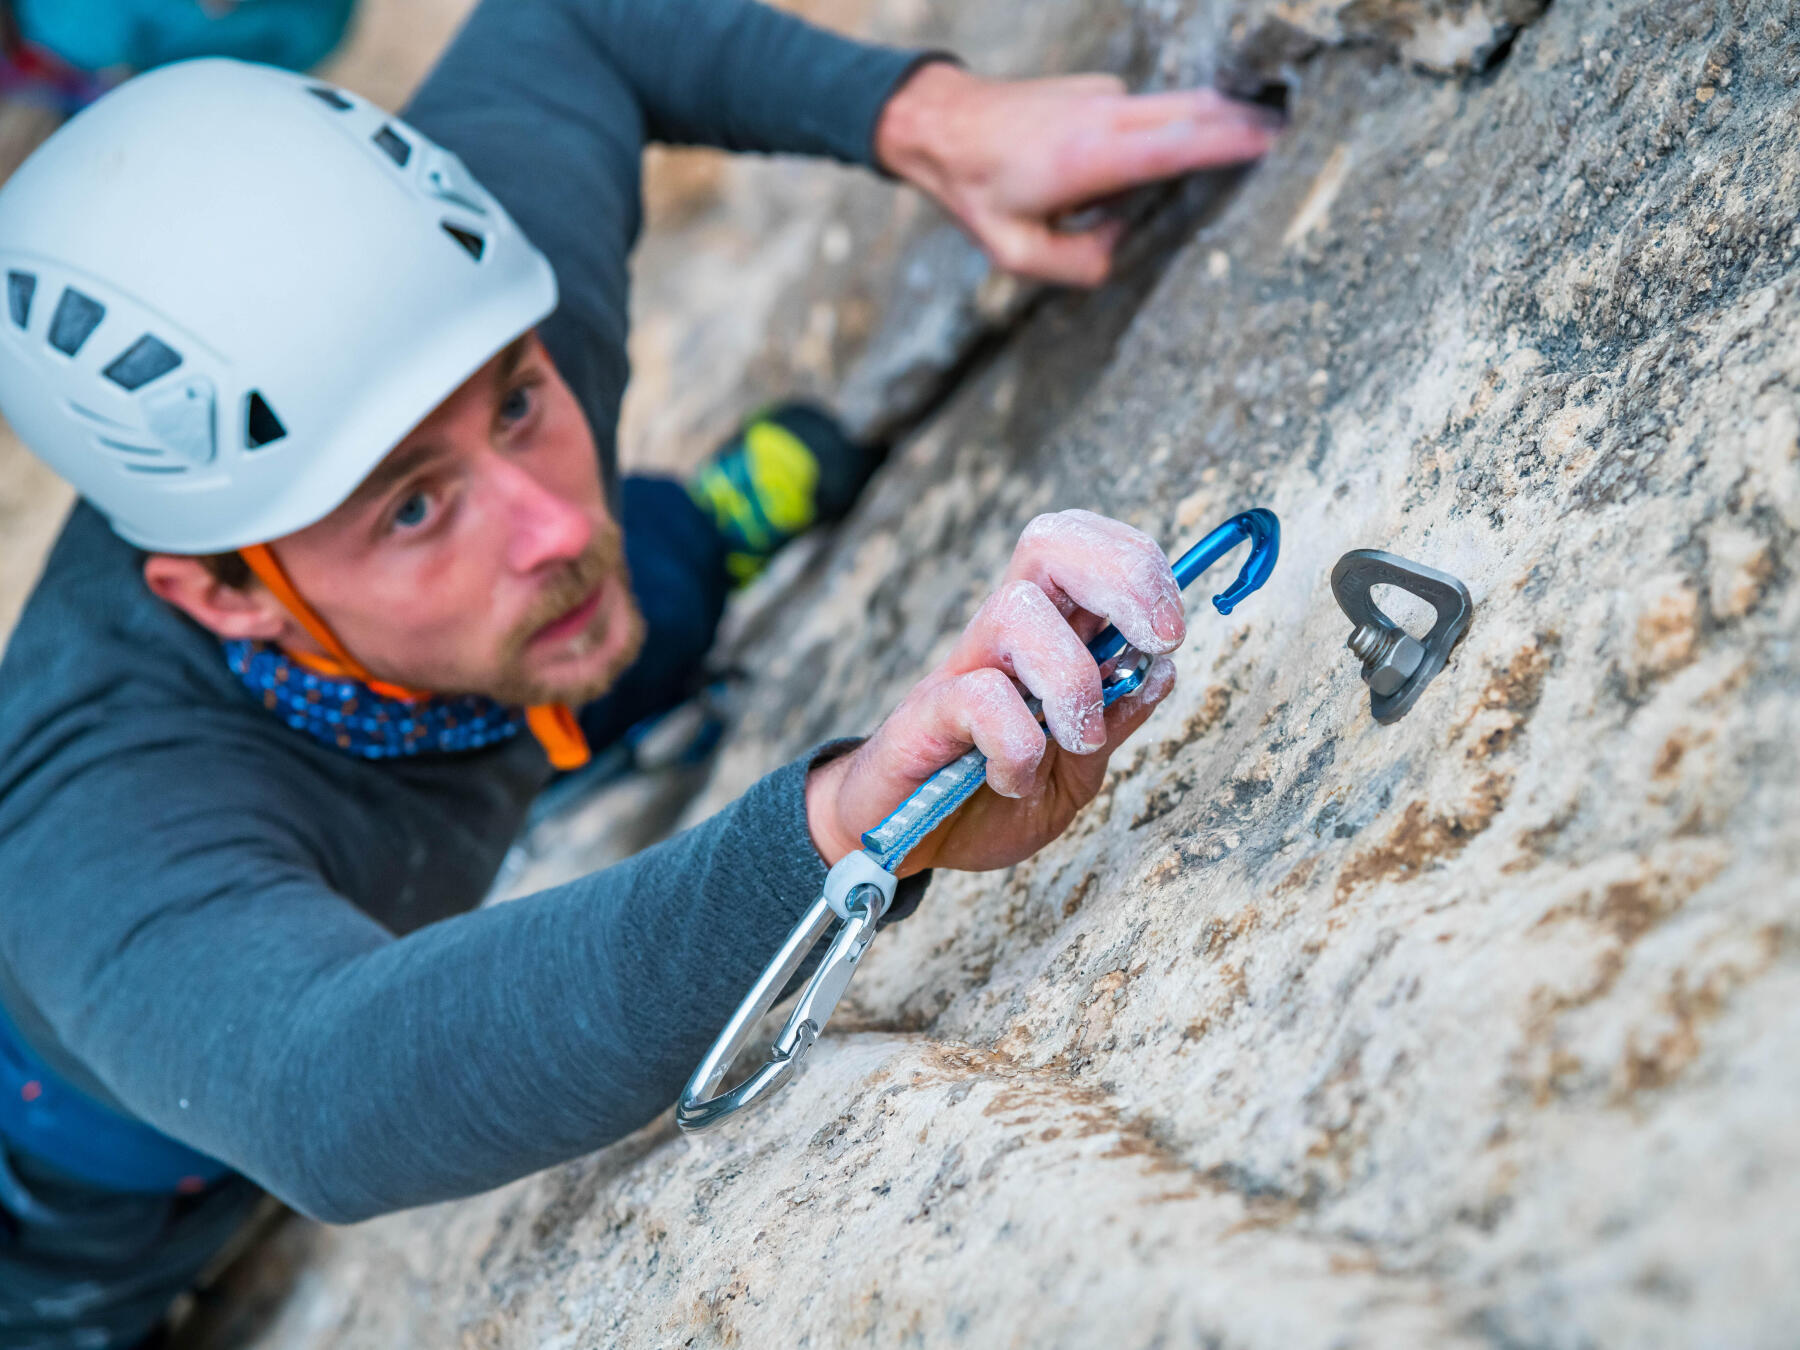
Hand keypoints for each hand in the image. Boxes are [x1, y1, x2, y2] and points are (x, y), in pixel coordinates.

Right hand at [806, 510, 1181, 873]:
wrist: (905, 842)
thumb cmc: (986, 797)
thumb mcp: (1076, 771)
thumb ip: (1115, 720)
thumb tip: (1162, 669)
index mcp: (1045, 636)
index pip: (1083, 549)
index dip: (1137, 562)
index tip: (1171, 629)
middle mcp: (1002, 637)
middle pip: (1050, 543)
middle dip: (1122, 575)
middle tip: (1159, 638)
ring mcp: (962, 669)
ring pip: (1018, 612)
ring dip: (1072, 678)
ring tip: (1077, 739)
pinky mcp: (924, 714)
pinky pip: (979, 698)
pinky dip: (1016, 746)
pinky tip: (1012, 779)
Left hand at [875, 62, 1281, 285]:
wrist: (940, 124)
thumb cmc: (976, 191)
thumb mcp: (1015, 253)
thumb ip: (1079, 263)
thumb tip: (1123, 243)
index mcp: (1091, 157)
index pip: (1178, 143)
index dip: (1231, 141)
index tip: (1275, 142)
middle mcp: (1105, 117)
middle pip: (1195, 110)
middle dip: (1247, 120)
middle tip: (1295, 134)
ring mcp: (1104, 97)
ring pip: (1179, 103)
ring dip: (1220, 117)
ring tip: (1265, 133)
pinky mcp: (1099, 92)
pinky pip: (1152, 110)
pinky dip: (1179, 123)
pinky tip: (1195, 140)